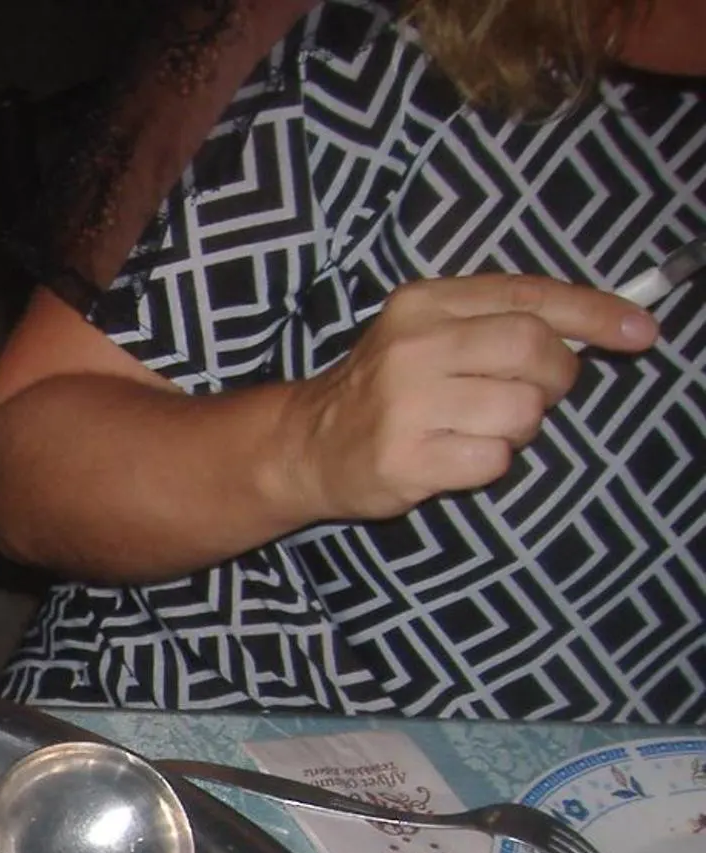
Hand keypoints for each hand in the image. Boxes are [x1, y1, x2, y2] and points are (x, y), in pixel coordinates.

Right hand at [284, 274, 657, 519]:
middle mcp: (413, 346)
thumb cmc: (388, 388)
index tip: (640, 331)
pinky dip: (489, 462)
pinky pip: (493, 460)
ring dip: (519, 427)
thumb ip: (500, 320)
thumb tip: (606, 327)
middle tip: (532, 395)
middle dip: (555, 378)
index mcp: (424, 303)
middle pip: (534, 350)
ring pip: (521, 410)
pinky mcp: (405, 458)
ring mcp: (406, 404)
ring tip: (479, 428)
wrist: (306, 444)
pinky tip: (454, 456)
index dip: (594, 314)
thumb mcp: (429, 331)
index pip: (528, 297)